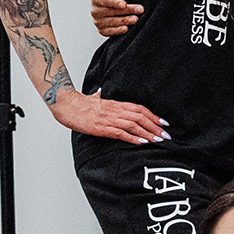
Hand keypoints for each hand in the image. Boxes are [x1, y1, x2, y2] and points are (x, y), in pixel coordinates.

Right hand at [50, 90, 167, 143]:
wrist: (66, 105)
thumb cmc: (79, 103)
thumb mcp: (94, 97)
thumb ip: (100, 95)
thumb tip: (100, 91)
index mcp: (116, 104)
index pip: (140, 109)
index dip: (153, 116)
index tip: (164, 122)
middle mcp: (115, 110)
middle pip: (141, 117)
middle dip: (155, 126)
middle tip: (166, 135)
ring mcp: (109, 119)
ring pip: (134, 125)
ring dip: (148, 133)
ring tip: (158, 140)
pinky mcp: (102, 128)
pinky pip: (121, 133)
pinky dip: (133, 138)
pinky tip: (141, 143)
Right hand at [90, 0, 143, 36]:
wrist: (103, 10)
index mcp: (96, 0)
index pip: (105, 1)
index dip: (115, 2)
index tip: (124, 4)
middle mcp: (95, 11)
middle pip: (111, 12)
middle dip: (127, 11)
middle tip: (139, 10)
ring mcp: (97, 22)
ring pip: (112, 22)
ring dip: (124, 21)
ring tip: (135, 19)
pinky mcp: (101, 31)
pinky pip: (110, 32)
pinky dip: (118, 31)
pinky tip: (126, 28)